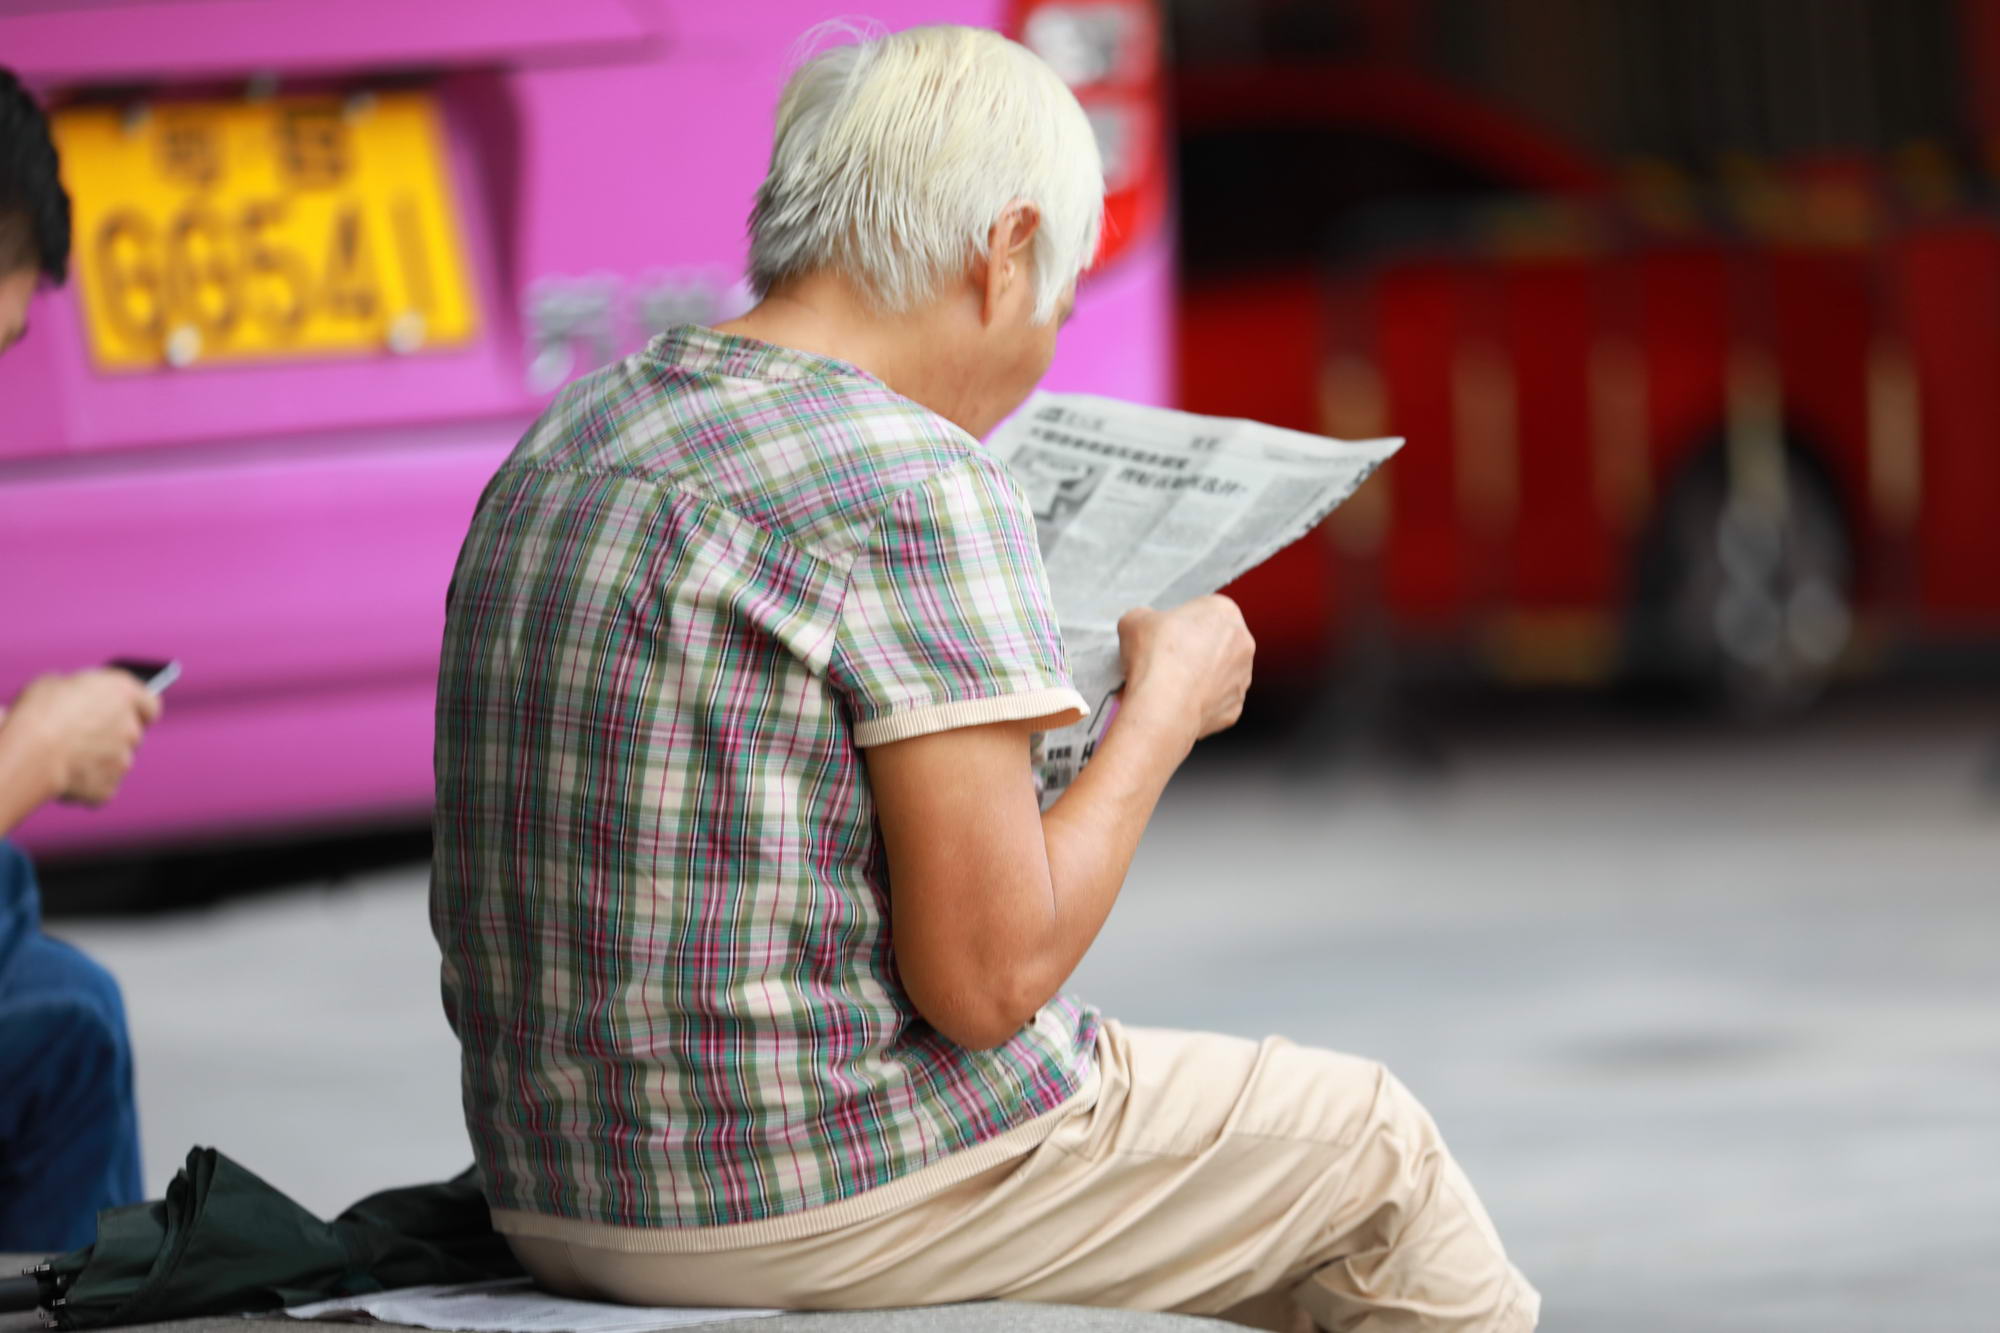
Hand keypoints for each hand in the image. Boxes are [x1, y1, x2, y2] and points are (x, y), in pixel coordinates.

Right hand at [4, 669, 162, 806]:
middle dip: (110, 735)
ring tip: (65, 759)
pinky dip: (85, 785)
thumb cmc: (38, 711)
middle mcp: (132, 728)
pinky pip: (100, 786)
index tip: (126, 713)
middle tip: (80, 736)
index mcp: (124, 693)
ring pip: (116, 761)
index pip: (149, 704)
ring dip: (98, 760)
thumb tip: (78, 699)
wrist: (31, 751)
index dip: (137, 709)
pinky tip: (63, 779)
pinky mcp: (108, 787)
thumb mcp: (55, 684)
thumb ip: (79, 692)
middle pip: (130, 734)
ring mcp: (123, 760)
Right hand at [1116, 595, 1254, 746]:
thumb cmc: (1156, 660)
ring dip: (1196, 675)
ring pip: (1216, 673)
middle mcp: (1242, 643)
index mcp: (1224, 612)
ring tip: (1166, 683)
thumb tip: (1142, 625)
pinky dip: (1197, 701)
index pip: (1203, 610)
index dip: (1178, 622)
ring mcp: (1242, 678)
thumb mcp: (1134, 620)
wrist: (1162, 708)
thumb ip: (1143, 617)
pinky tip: (1175, 702)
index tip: (1162, 633)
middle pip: (1213, 641)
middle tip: (1163, 658)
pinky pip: (1214, 700)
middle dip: (1190, 649)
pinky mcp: (1234, 708)